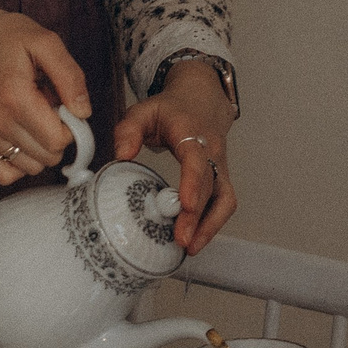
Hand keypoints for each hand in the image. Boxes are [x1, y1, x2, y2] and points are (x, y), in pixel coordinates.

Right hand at [0, 0, 91, 185]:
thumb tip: (83, 113)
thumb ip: (70, 77)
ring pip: (30, 168)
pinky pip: (5, 173)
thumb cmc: (5, 37)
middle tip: (48, 109)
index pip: (57, 140)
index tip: (65, 108)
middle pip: (47, 157)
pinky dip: (20, 162)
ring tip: (32, 119)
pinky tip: (22, 138)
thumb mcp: (46, 42)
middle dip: (57, 136)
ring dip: (40, 149)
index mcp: (15, 97)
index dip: (71, 128)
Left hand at [113, 63, 236, 252]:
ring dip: (211, 225)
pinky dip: (212, 224)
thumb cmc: (170, 109)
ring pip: (225, 198)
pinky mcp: (221, 178)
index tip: (186, 205)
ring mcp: (220, 166)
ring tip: (191, 247)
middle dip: (198, 216)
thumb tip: (121, 156)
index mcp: (191, 132)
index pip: (196, 159)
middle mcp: (211, 151)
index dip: (192, 182)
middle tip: (181, 240)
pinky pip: (223, 203)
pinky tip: (195, 239)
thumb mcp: (142, 111)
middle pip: (210, 186)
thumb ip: (128, 131)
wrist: (201, 101)